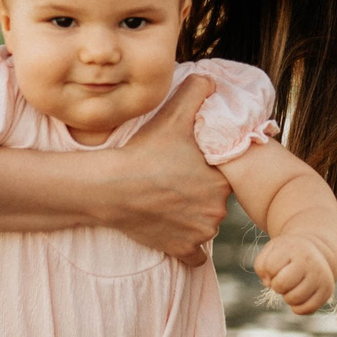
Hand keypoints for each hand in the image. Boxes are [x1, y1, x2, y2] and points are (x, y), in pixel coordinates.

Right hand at [95, 75, 228, 265]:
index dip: (208, 170)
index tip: (189, 166)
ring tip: (167, 202)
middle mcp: (217, 211)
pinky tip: (173, 231)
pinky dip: (187, 246)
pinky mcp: (182, 250)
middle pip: (215, 202)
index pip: (225, 176)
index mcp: (222, 180)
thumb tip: (213, 81)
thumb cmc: (144, 151)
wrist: (111, 187)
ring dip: (192, 217)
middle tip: (175, 182)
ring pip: (205, 225)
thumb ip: (199, 91)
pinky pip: (194, 255)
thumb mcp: (173, 113)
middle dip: (200, 194)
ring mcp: (200, 234)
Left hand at [255, 234, 336, 313]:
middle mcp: (311, 262)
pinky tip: (299, 297)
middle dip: (277, 285)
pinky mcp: (327, 291)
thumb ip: (261, 265)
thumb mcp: (272, 251)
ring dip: (287, 297)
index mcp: (295, 249)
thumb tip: (268, 283)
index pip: (271, 267)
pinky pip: (306, 310)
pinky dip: (298, 308)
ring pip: (293, 299)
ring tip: (293, 286)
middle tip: (283, 279)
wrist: (315, 252)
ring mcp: (321, 277)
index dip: (269, 271)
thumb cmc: (288, 253)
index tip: (278, 265)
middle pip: (281, 285)